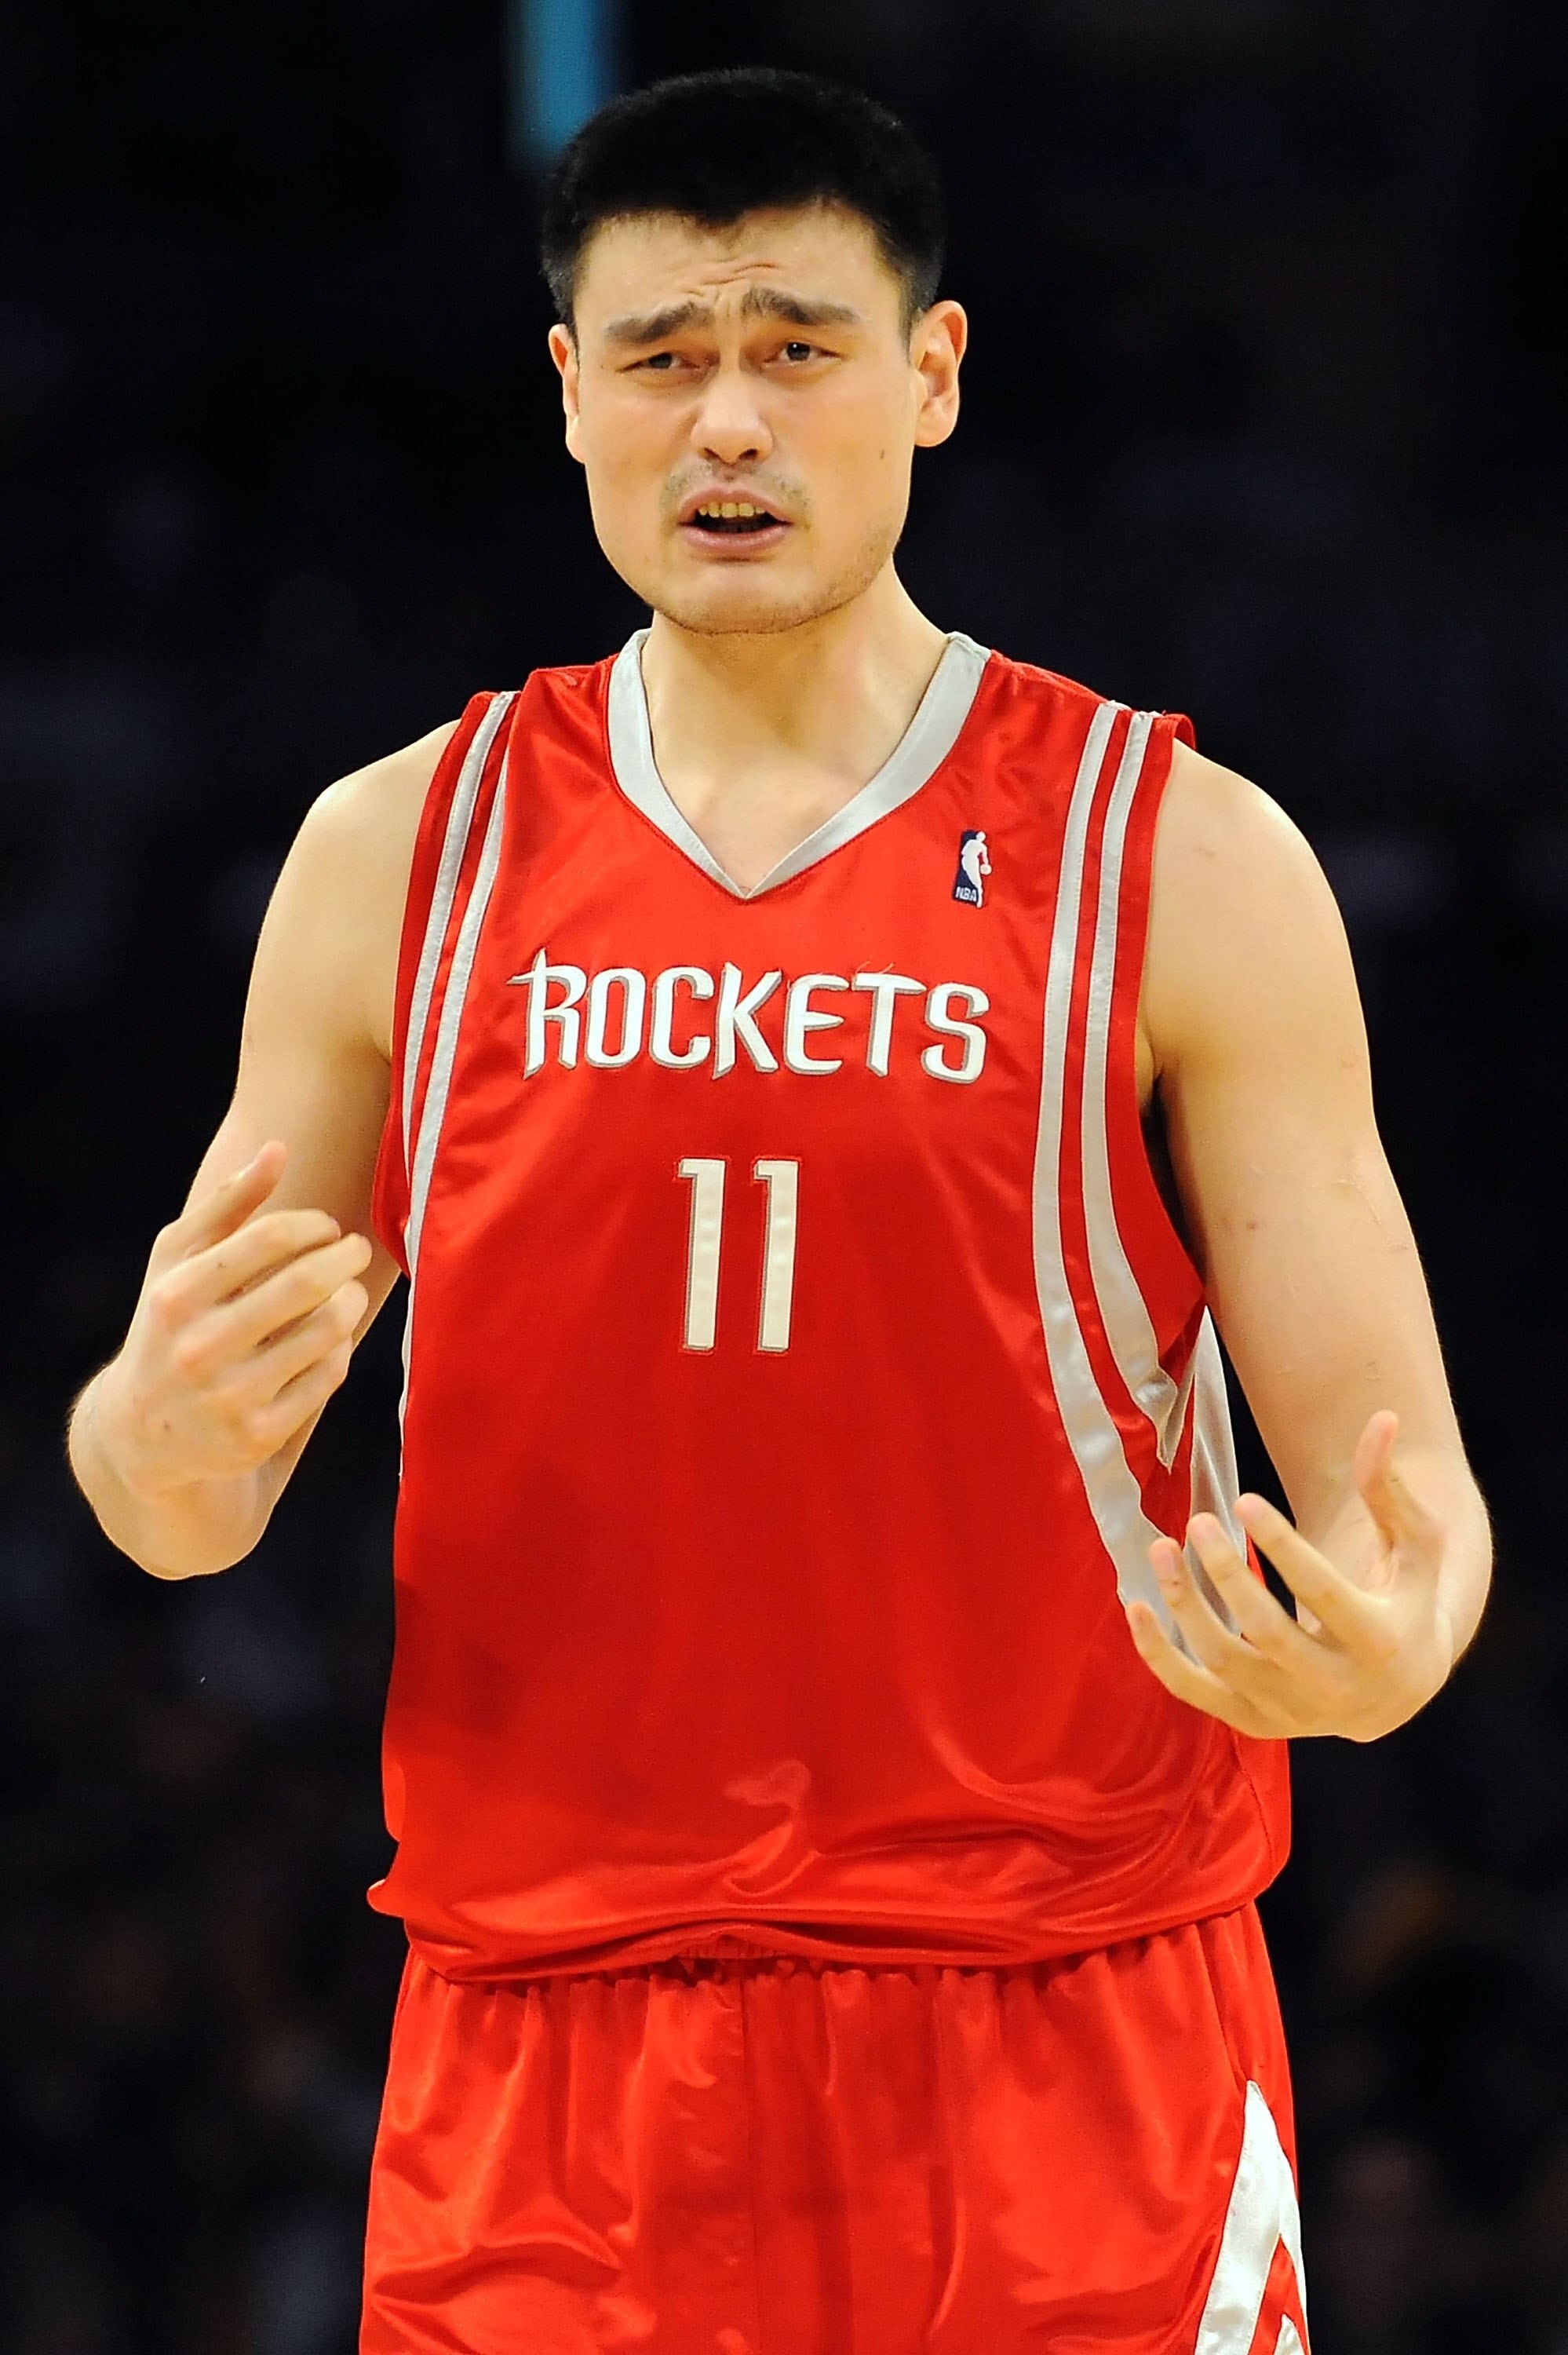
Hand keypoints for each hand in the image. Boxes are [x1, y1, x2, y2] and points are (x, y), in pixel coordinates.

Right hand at [94, 1142, 372, 1495]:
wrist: (142, 1434)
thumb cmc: (170, 1323)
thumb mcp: (176, 1261)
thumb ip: (226, 1204)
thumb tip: (278, 1149)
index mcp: (177, 1294)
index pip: (269, 1238)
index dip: (314, 1225)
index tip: (327, 1228)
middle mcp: (199, 1346)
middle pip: (305, 1283)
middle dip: (346, 1257)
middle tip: (357, 1249)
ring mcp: (229, 1395)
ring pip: (325, 1331)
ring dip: (351, 1301)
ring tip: (350, 1290)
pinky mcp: (257, 1435)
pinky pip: (327, 1378)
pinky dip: (340, 1350)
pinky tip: (334, 1338)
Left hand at [1124, 1411, 1453, 1742]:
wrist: (1396, 1691)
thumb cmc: (1404, 1599)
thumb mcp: (1415, 1547)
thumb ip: (1391, 1488)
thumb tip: (1384, 1418)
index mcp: (1379, 1642)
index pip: (1324, 1594)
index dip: (1282, 1547)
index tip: (1245, 1500)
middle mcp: (1333, 1687)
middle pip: (1267, 1632)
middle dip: (1226, 1573)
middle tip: (1199, 1519)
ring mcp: (1289, 1710)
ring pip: (1223, 1661)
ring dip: (1184, 1605)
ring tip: (1161, 1547)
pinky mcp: (1252, 1721)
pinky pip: (1193, 1690)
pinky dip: (1158, 1653)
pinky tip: (1136, 1604)